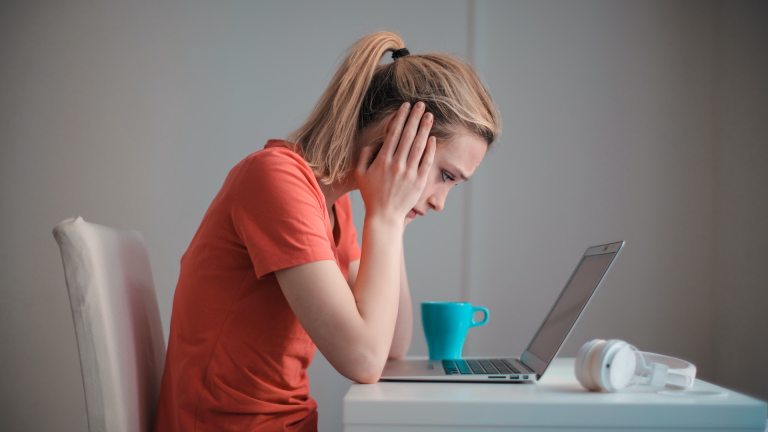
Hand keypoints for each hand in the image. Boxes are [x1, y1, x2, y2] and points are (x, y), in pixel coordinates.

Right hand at [355, 102, 435, 224]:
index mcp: (382, 160)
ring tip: (429, 116)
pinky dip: (430, 149)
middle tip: (421, 105)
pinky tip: (433, 138)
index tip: (406, 106)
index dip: (401, 118)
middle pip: (408, 136)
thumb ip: (364, 155)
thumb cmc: (371, 194)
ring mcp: (409, 173)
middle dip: (415, 118)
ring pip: (418, 146)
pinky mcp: (419, 182)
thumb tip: (375, 141)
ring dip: (425, 129)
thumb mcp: (360, 173)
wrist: (384, 216)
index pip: (393, 133)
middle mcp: (397, 165)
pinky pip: (426, 162)